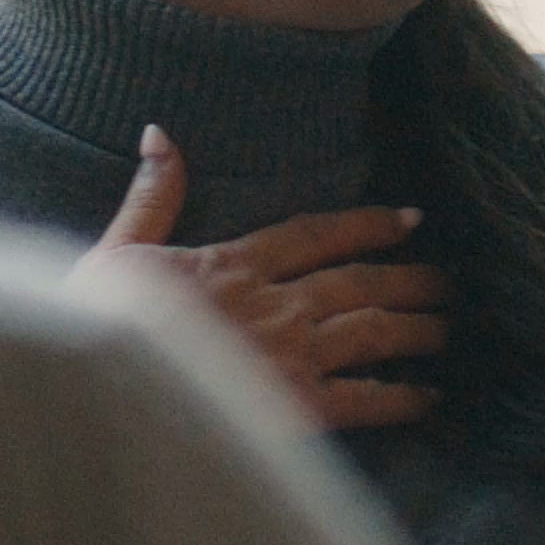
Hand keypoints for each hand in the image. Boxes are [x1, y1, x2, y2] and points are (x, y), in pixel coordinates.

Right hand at [93, 125, 447, 430]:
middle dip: (410, 278)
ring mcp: (291, 356)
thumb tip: (161, 134)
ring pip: (375, 332)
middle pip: (360, 282)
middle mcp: (275, 304)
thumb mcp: (114, 252)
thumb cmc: (95, 328)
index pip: (317, 233)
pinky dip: (404, 397)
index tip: (409, 218)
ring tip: (447, 328)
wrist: (100, 395)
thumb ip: (152, 198)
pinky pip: (367, 400)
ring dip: (417, 328)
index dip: (368, 225)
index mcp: (234, 264)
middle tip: (449, 280)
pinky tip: (429, 397)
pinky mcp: (299, 409)